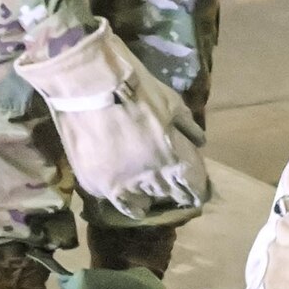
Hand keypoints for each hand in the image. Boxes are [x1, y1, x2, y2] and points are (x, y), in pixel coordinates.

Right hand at [15, 22, 209, 220]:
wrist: (88, 83)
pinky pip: (113, 198)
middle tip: (172, 190)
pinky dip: (120, 194)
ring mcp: (120, 185)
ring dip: (147, 199)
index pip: (193, 189)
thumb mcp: (172, 102)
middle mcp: (150, 180)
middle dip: (173, 193)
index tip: (196, 191)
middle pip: (167, 197)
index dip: (197, 191)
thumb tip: (199, 143)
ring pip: (140, 205)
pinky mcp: (94, 184)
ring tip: (147, 197)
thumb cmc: (136, 87)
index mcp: (174, 160)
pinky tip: (120, 186)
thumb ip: (187, 127)